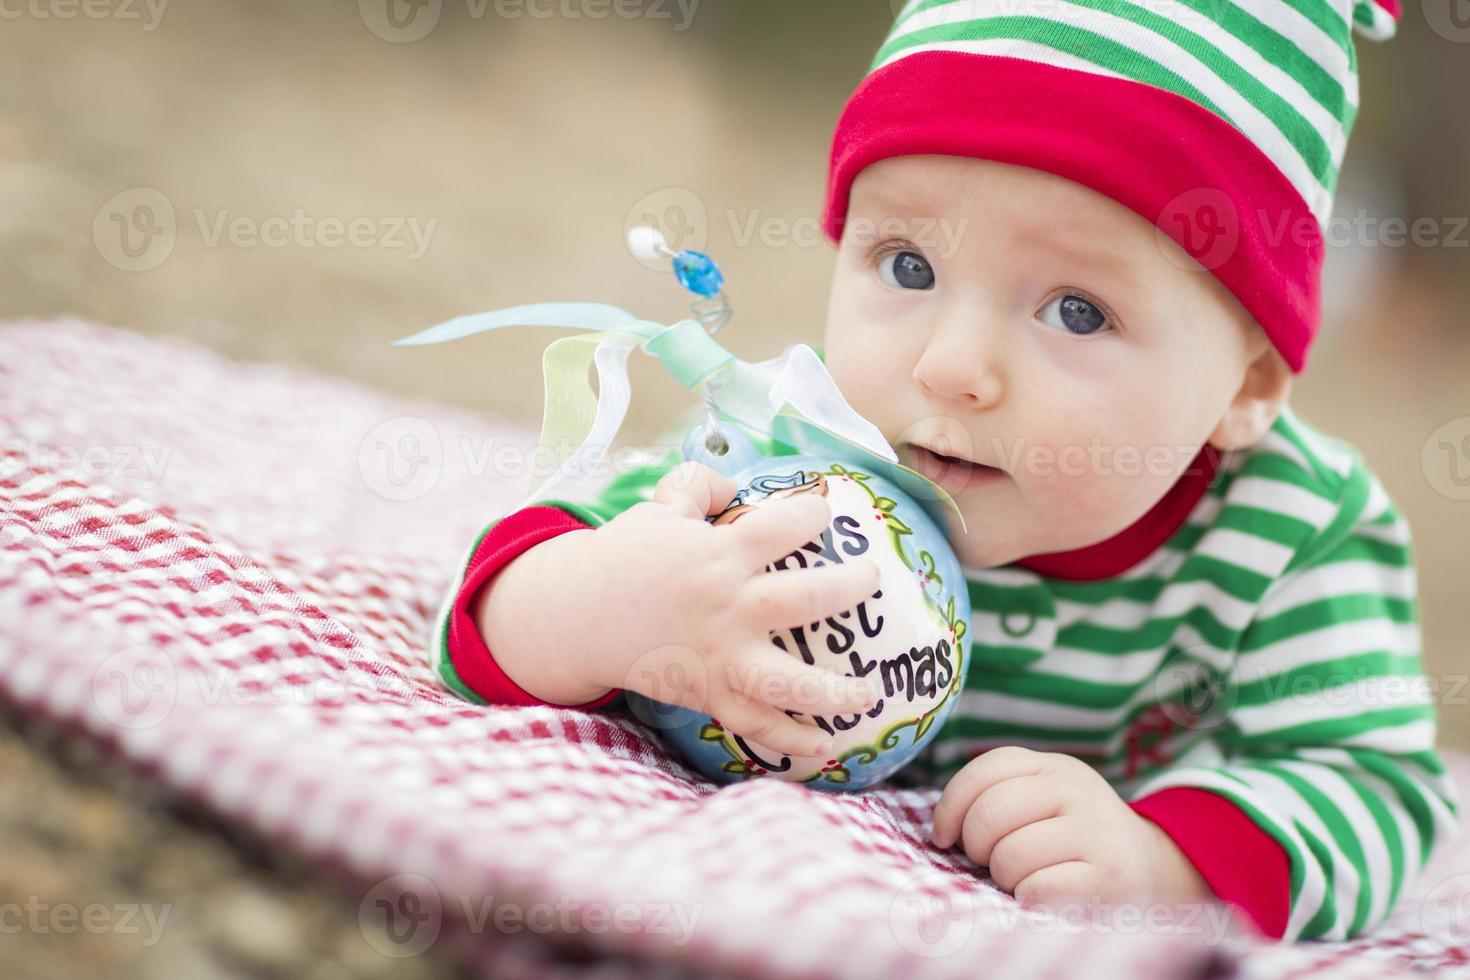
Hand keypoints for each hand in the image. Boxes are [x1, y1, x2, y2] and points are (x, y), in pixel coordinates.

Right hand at [574, 461, 882, 756]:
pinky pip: (754, 723)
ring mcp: (721, 655)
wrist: (579, 615)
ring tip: (869, 696)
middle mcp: (729, 606)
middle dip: (849, 588)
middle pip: (805, 599)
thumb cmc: (625, 558)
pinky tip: (826, 749)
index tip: (825, 512)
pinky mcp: (708, 693)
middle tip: (872, 579)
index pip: (783, 526)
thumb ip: (699, 486)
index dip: (812, 514)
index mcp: (720, 553)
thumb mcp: (658, 509)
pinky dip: (788, 741)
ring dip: (834, 693)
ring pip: (787, 681)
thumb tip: (735, 485)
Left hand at [930, 747, 1211, 906]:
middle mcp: (1077, 791)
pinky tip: (1041, 895)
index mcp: (1054, 767)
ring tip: (1023, 878)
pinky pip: (1036, 889)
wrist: (1153, 869)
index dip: (951, 806)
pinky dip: (1027, 898)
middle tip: (988, 861)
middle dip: (975, 846)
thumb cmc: (1075, 837)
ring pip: (1009, 856)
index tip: (945, 837)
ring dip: (1003, 877)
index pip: (985, 770)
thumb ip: (999, 794)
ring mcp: (1095, 833)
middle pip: (990, 815)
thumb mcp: (1045, 798)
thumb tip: (941, 829)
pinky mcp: (1107, 878)